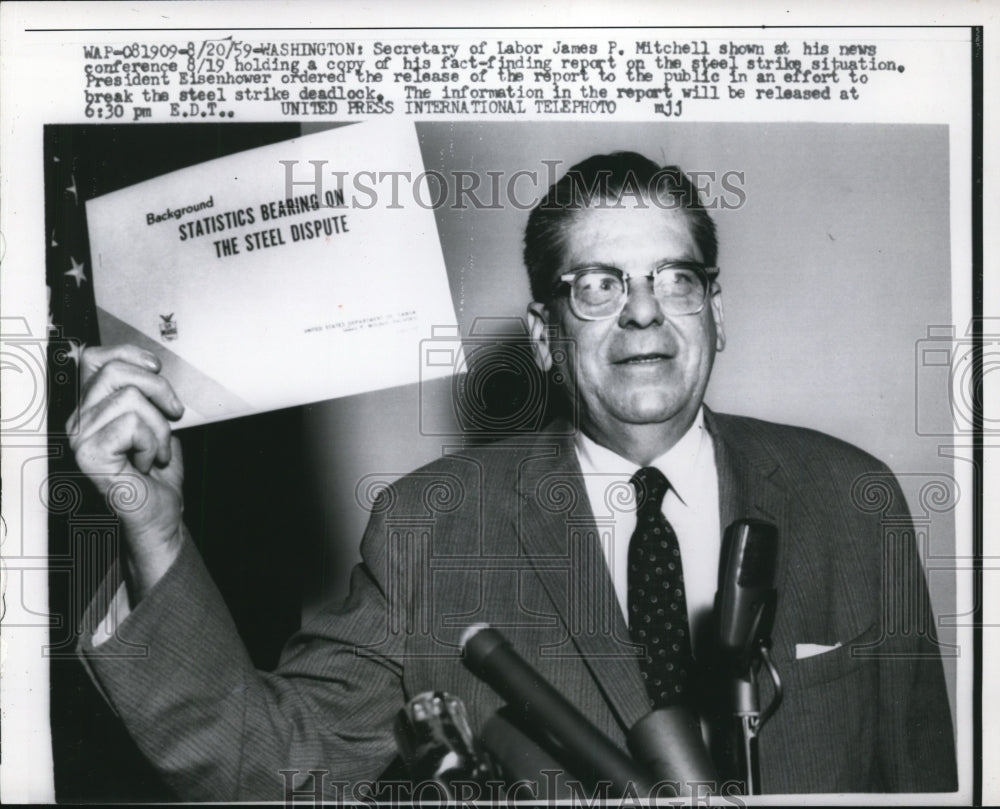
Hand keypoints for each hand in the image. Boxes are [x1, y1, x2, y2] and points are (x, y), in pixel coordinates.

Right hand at [67, 345, 186, 602]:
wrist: (160, 516)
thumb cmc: (156, 476)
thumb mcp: (154, 422)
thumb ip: (144, 392)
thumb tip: (146, 364)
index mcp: (89, 409)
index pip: (94, 358)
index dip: (128, 354)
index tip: (154, 368)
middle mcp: (77, 420)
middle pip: (116, 372)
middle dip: (158, 390)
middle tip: (171, 416)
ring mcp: (79, 438)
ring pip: (131, 398)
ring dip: (159, 428)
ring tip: (155, 451)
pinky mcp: (89, 454)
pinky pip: (133, 424)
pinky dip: (153, 444)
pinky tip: (147, 463)